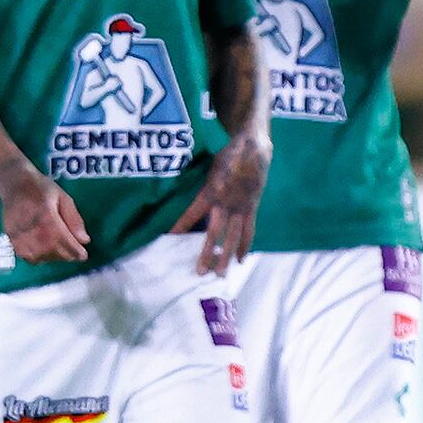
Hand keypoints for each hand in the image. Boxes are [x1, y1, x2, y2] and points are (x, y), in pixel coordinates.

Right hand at [0, 167, 89, 267]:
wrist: (14, 184)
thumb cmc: (40, 188)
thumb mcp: (64, 198)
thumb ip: (74, 219)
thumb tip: (84, 241)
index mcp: (47, 220)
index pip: (68, 246)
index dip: (78, 253)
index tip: (83, 254)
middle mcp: (32, 233)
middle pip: (57, 254)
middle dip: (67, 254)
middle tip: (70, 246)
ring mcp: (20, 238)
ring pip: (44, 258)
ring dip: (54, 255)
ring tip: (56, 244)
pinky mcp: (12, 241)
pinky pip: (30, 258)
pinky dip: (39, 256)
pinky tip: (42, 246)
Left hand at [175, 133, 269, 271]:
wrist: (252, 148)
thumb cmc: (226, 158)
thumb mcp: (209, 169)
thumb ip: (204, 187)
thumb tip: (191, 202)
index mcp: (211, 191)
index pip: (192, 212)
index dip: (182, 225)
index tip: (170, 237)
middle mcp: (225, 203)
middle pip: (215, 233)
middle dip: (207, 253)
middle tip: (200, 272)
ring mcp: (241, 208)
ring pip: (233, 237)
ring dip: (227, 257)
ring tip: (220, 273)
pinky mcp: (252, 208)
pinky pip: (249, 231)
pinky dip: (245, 246)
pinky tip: (241, 260)